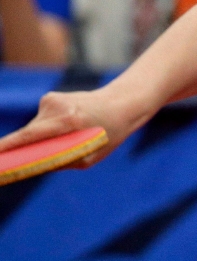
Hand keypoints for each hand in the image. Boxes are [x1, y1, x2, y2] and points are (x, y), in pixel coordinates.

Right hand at [0, 88, 131, 169]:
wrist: (121, 104)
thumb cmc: (108, 135)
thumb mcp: (88, 157)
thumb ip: (60, 161)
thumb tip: (31, 164)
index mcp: (69, 121)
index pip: (29, 135)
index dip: (8, 147)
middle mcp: (57, 107)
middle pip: (28, 133)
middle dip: (20, 148)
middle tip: (13, 162)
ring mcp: (52, 99)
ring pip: (34, 127)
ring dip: (40, 138)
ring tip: (64, 138)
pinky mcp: (50, 97)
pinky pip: (41, 120)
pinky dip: (47, 128)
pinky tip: (65, 127)